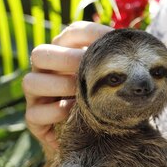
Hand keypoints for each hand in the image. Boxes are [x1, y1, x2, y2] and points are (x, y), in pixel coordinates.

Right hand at [23, 21, 111, 156]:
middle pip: (40, 53)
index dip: (92, 34)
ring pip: (31, 82)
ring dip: (59, 86)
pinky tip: (73, 112)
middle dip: (66, 59)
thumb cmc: (105, 97)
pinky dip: (55, 112)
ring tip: (82, 93)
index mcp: (66, 52)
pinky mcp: (34, 119)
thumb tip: (135, 50)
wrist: (93, 134)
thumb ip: (116, 62)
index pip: (72, 32)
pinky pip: (34, 114)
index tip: (112, 41)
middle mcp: (45, 70)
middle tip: (89, 69)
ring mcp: (36, 95)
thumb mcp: (110, 78)